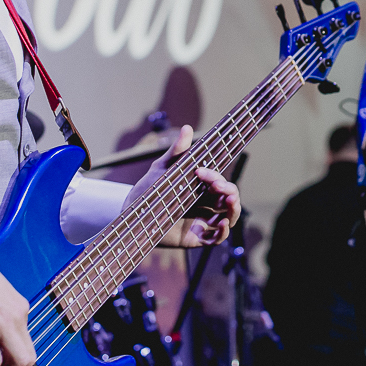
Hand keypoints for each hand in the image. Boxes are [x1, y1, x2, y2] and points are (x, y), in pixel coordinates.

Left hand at [126, 125, 241, 247]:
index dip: (216, 176)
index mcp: (201, 189)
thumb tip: (187, 127)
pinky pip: (216, 238)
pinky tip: (222, 224)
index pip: (219, 182)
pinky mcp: (195, 238)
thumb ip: (177, 151)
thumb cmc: (148, 190)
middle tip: (220, 186)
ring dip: (234, 209)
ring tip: (230, 201)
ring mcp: (202, 221)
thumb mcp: (162, 169)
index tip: (200, 171)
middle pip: (229, 198)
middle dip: (230, 190)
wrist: (130, 214)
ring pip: (229, 217)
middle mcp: (205, 205)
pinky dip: (223, 232)